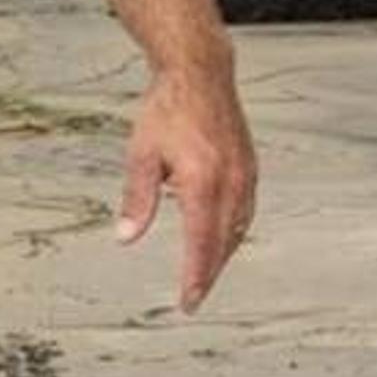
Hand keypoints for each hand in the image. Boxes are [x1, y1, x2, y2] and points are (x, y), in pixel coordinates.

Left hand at [116, 58, 256, 313]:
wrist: (200, 75)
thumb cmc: (166, 111)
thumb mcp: (141, 155)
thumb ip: (137, 199)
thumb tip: (125, 238)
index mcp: (203, 183)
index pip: (201, 244)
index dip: (196, 277)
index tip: (188, 302)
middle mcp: (232, 183)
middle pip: (223, 243)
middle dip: (209, 274)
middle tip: (193, 299)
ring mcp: (246, 176)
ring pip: (238, 229)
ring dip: (222, 255)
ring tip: (205, 276)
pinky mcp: (250, 168)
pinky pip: (245, 211)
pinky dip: (233, 231)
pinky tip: (220, 239)